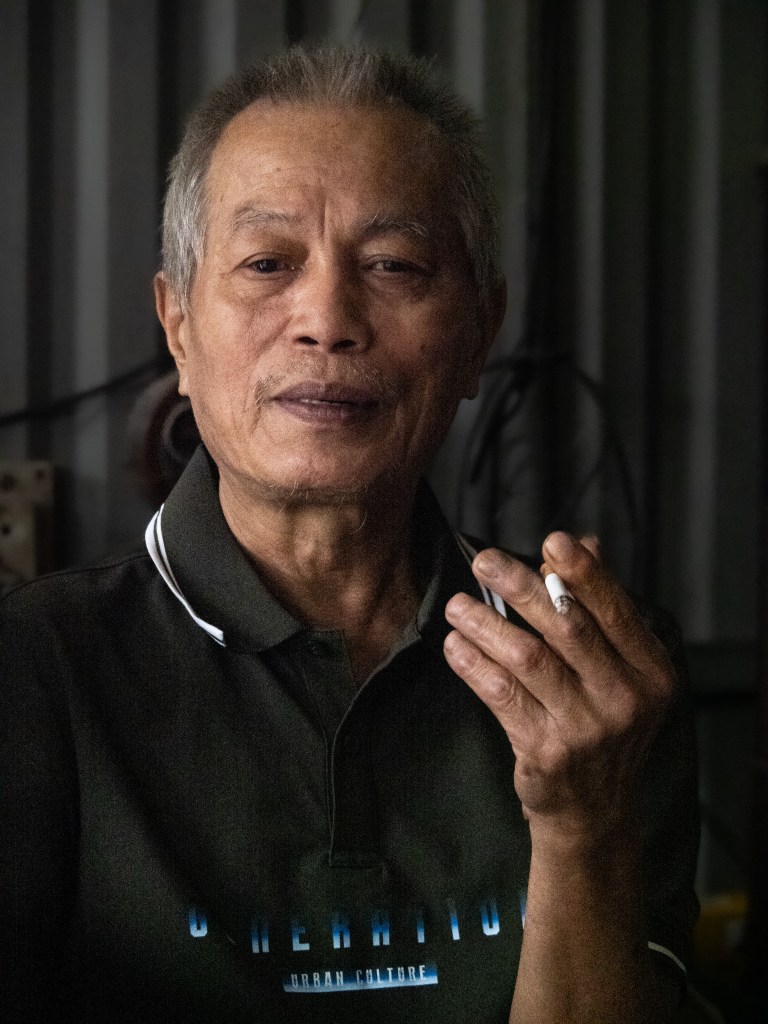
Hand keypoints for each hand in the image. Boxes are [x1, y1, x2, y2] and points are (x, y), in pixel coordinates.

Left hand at [444, 532, 676, 848]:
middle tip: (485, 562)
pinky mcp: (547, 752)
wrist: (594, 811)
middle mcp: (626, 699)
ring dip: (486, 624)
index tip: (551, 540)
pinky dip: (474, 665)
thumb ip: (600, 608)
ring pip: (528, 658)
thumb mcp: (618, 670)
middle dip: (521, 587)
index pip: (614, 611)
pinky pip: (502, 695)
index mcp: (650, 671)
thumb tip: (584, 544)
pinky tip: (455, 646)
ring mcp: (588, 729)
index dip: (583, 574)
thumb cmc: (600, 724)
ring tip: (456, 606)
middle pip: (568, 627)